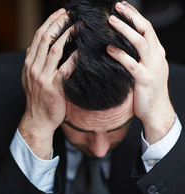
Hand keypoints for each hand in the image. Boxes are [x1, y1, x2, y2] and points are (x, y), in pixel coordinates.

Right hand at [19, 9, 75, 158]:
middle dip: (58, 22)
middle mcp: (34, 67)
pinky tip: (82, 50)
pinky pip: (65, 69)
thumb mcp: (28, 78)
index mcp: (29, 63)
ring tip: (79, 26)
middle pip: (45, 38)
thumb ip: (31, 62)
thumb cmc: (37, 98)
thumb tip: (32, 47)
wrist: (38, 119)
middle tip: (70, 13)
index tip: (61, 12)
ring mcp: (43, 77)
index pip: (38, 36)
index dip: (50, 22)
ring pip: (55, 50)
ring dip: (68, 35)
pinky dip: (74, 57)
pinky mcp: (54, 87)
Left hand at [107, 1, 174, 143]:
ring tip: (111, 21)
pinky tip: (108, 48)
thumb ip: (139, 56)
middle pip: (145, 30)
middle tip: (117, 7)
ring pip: (140, 43)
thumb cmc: (148, 90)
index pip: (147, 28)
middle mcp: (157, 57)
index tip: (122, 7)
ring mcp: (152, 68)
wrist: (157, 111)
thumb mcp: (147, 69)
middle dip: (131, 16)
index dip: (135, 16)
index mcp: (157, 53)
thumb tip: (120, 44)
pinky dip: (119, 54)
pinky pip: (131, 64)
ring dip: (124, 30)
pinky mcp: (144, 80)